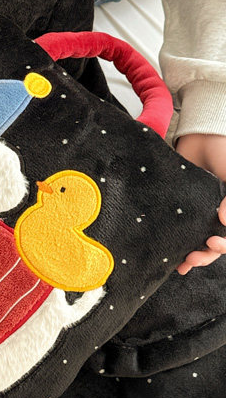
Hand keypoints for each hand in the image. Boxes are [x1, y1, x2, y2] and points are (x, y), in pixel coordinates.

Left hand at [174, 133, 225, 273]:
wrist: (203, 136)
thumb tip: (224, 220)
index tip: (212, 243)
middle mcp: (223, 215)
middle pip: (220, 244)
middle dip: (208, 255)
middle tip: (193, 257)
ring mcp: (205, 213)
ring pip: (203, 242)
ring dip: (196, 256)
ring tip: (185, 261)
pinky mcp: (185, 209)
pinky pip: (185, 230)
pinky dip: (182, 246)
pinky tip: (175, 260)